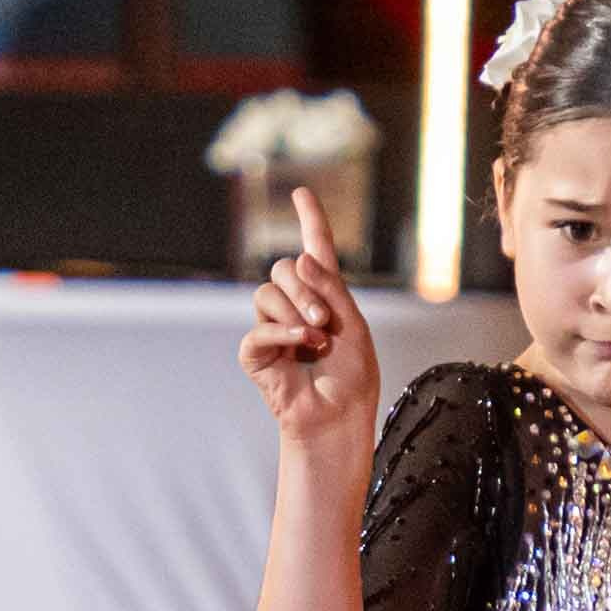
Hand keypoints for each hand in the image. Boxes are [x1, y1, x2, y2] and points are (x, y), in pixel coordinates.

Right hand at [237, 184, 378, 450]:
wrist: (338, 417)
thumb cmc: (351, 377)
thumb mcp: (354, 324)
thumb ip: (331, 288)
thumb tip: (300, 260)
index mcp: (323, 295)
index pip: (315, 248)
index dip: (310, 219)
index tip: (302, 193)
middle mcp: (294, 305)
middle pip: (284, 268)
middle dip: (306, 291)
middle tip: (325, 322)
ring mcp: (272, 327)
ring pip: (267, 292)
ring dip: (296, 312)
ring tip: (317, 340)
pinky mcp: (256, 352)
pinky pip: (260, 328)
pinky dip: (283, 335)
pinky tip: (303, 347)